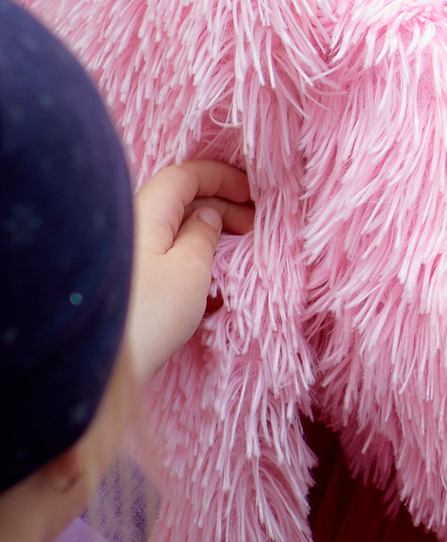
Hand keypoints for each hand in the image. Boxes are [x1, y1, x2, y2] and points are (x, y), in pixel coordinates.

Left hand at [126, 159, 254, 383]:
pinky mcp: (127, 281)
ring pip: (172, 229)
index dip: (222, 177)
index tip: (252, 194)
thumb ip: (204, 234)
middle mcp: (132, 225)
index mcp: (146, 212)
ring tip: (234, 256)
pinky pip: (163, 254)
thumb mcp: (191, 271)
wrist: (99, 365)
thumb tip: (208, 215)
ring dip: (206, 234)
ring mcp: (127, 254)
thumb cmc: (148, 314)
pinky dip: (190, 257)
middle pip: (179, 199)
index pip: (185, 175)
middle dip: (220, 206)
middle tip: (252, 228)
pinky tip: (207, 284)